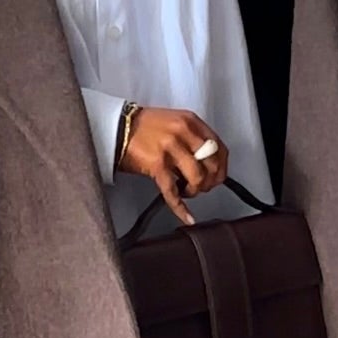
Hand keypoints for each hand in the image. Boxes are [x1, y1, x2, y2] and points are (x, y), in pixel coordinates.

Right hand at [118, 108, 228, 227]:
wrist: (116, 127)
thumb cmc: (143, 127)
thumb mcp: (174, 122)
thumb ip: (192, 137)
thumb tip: (207, 161)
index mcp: (190, 121)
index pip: (219, 148)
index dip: (221, 167)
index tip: (218, 177)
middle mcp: (183, 132)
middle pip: (212, 165)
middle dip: (210, 182)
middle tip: (203, 187)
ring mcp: (170, 148)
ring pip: (198, 178)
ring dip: (195, 191)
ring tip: (186, 191)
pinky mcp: (157, 164)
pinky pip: (173, 191)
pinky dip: (181, 208)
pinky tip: (187, 216)